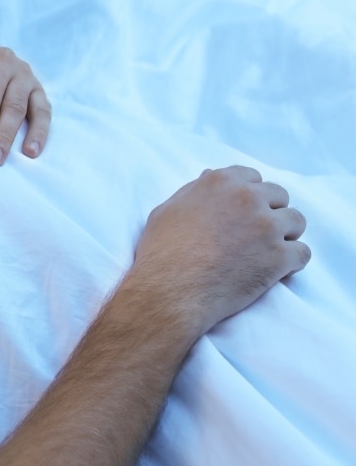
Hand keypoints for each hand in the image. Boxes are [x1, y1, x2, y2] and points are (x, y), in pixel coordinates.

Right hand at [125, 166, 310, 336]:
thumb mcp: (167, 210)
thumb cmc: (162, 251)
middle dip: (270, 212)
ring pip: (297, 222)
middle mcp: (248, 198)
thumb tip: (209, 175)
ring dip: (286, 235)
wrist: (170, 290)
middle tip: (255, 234)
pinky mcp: (279, 257)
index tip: (244, 211)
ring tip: (267, 251)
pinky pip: (303, 253)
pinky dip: (292, 262)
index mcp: (221, 183)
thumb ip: (194, 191)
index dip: (250, 195)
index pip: (253, 177)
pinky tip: (276, 269)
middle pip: (279, 196)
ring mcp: (267, 227)